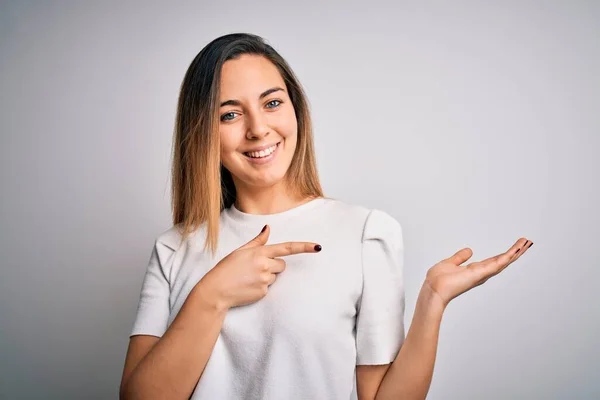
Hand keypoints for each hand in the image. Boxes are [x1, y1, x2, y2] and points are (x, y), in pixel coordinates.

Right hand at [197, 225, 320, 309]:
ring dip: (267, 276)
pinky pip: (269, 288)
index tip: (318, 247)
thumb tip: (268, 228)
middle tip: (255, 268)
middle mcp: (264, 265)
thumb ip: (258, 241)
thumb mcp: (240, 251)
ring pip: (275, 276)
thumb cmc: (226, 268)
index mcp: (260, 252)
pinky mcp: (264, 292)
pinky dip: (261, 287)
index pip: (287, 248)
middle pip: (282, 264)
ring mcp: (265, 280)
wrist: (216, 290)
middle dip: (273, 265)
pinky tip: (248, 287)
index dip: (304, 247)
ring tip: (249, 278)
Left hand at [424, 238, 533, 306]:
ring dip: (516, 252)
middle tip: (527, 242)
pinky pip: (497, 263)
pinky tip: (516, 249)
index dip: (504, 254)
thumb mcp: (450, 263)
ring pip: (503, 261)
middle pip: (502, 261)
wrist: (433, 289)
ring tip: (527, 242)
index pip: (493, 261)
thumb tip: (469, 250)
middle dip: (515, 252)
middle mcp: (481, 273)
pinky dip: (508, 256)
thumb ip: (459, 258)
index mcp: (475, 270)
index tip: (515, 247)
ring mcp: (482, 274)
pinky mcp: (481, 273)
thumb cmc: (438, 280)